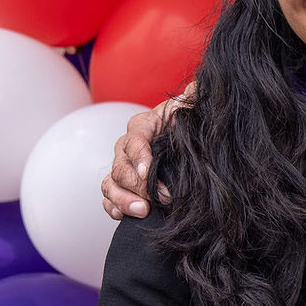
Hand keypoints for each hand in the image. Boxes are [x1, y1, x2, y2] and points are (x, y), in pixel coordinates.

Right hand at [99, 84, 190, 218]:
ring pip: (111, 183)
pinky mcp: (121, 184)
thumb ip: (193, 101)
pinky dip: (113, 207)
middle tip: (158, 198)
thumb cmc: (186, 124)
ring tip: (142, 211)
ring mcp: (122, 166)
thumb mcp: (190, 110)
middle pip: (121, 166)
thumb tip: (197, 89)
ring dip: (123, 199)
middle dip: (138, 184)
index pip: (135, 139)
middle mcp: (127, 146)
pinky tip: (124, 216)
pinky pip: (108, 196)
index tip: (147, 171)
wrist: (182, 139)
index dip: (139, 155)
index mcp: (143, 125)